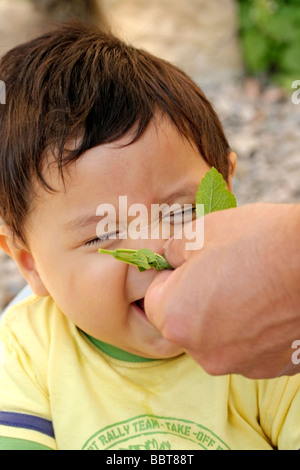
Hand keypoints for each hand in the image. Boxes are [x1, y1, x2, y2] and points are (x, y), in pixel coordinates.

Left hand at [145, 203, 299, 378]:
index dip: (171, 276)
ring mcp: (240, 364)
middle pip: (185, 323)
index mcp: (176, 321)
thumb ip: (170, 251)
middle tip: (224, 271)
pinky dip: (252, 329)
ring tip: (251, 286)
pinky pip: (247, 346)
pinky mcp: (270, 367)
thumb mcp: (199, 232)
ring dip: (225, 316)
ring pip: (217, 336)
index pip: (153, 299)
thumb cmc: (257, 241)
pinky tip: (269, 305)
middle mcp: (204, 353)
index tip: (193, 262)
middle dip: (195, 299)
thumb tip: (167, 259)